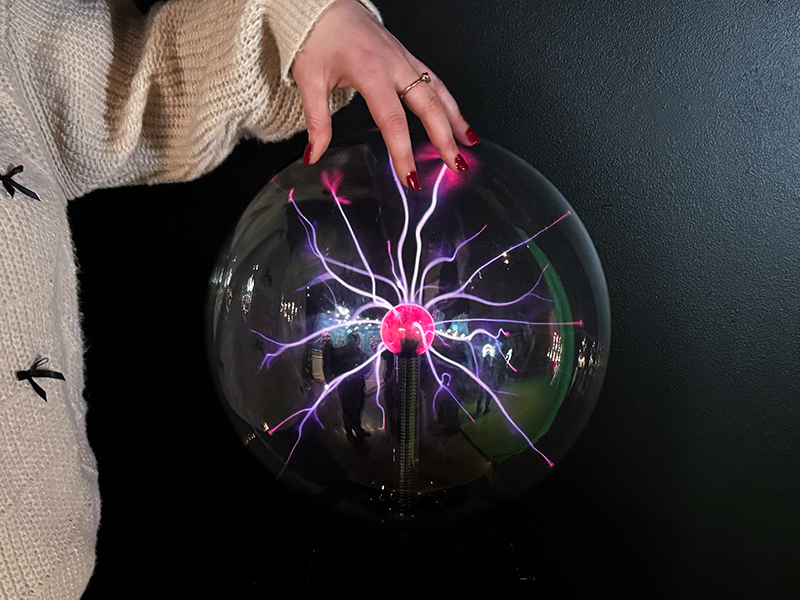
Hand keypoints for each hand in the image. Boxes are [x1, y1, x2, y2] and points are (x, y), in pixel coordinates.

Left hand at [291, 0, 478, 188]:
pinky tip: (456, 116)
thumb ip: (317, 123)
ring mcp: (404, 59)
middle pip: (428, 107)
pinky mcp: (407, 56)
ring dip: (456, 119)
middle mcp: (394, 65)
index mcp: (371, 72)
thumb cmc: (317, 36)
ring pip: (439, 91)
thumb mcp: (310, 81)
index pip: (393, 121)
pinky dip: (449, 101)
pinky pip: (435, 81)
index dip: (403, 153)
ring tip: (468, 144)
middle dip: (444, 139)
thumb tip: (314, 154)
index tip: (409, 177)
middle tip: (455, 164)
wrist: (323, 6)